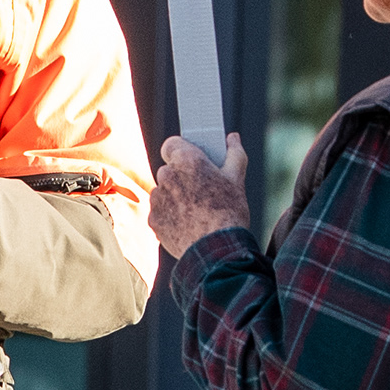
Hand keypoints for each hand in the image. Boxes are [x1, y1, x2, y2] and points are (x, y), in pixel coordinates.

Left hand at [150, 133, 252, 259]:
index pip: (171, 144)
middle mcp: (166, 176)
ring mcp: (157, 199)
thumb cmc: (228, 213)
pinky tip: (188, 223)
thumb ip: (234, 153)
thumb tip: (233, 138)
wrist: (216, 250)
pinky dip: (170, 216)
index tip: (191, 160)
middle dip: (182, 177)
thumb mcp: (237, 179)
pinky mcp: (153, 219)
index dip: (181, 151)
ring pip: (163, 192)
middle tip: (201, 189)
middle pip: (169, 170)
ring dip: (175, 197)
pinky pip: (159, 212)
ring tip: (196, 211)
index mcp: (186, 160)